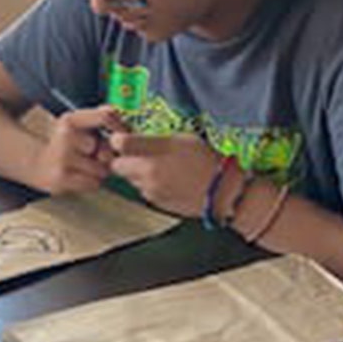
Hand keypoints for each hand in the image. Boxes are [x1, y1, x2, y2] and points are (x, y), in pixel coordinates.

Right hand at [30, 107, 126, 194]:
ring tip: (85, 167)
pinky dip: (91, 183)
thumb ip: (99, 118)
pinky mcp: (62, 179)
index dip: (120, 126)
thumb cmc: (64, 144)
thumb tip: (118, 116)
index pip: (105, 116)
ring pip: (102, 170)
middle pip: (107, 149)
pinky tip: (79, 177)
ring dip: (99, 172)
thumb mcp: (77, 124)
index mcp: (70, 119)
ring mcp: (62, 159)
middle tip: (94, 156)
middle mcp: (65, 136)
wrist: (37, 164)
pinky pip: (93, 184)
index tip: (124, 135)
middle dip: (106, 156)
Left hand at [107, 133, 222, 215]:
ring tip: (162, 167)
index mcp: (153, 156)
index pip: (119, 144)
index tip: (126, 137)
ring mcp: (152, 192)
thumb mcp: (180, 139)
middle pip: (119, 166)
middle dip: (125, 159)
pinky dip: (152, 185)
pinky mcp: (158, 203)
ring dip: (139, 173)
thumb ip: (151, 139)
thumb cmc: (207, 161)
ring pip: (132, 179)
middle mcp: (148, 176)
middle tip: (141, 154)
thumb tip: (126, 139)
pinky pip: (146, 191)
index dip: (120, 139)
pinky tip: (170, 180)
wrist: (223, 191)